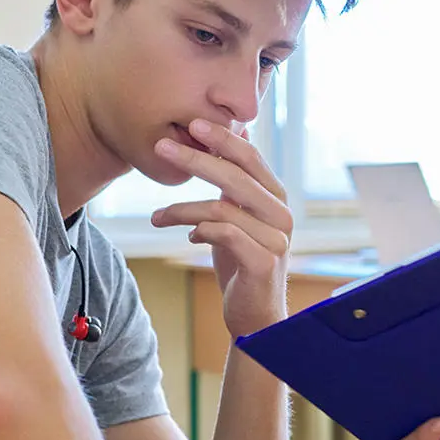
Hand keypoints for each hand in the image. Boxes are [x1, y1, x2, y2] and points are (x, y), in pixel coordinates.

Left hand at [150, 120, 292, 336]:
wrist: (255, 316)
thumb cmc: (242, 263)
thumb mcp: (238, 217)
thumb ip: (235, 183)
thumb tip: (230, 138)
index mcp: (275, 197)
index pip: (250, 157)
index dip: (222, 138)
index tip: (191, 123)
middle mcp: (281, 214)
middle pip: (235, 176)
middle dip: (195, 158)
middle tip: (161, 146)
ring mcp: (276, 238)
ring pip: (221, 207)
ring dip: (181, 209)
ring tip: (157, 216)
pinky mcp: (263, 261)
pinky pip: (224, 233)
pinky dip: (200, 230)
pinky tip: (190, 237)